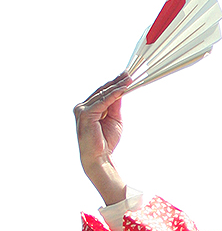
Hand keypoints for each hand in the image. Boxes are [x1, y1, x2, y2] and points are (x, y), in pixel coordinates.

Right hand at [73, 73, 131, 205]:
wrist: (99, 157)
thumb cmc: (106, 141)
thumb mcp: (114, 119)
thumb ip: (115, 105)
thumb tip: (122, 90)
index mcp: (88, 107)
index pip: (103, 92)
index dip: (116, 84)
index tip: (127, 76)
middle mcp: (82, 106)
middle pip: (103, 90)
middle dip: (117, 81)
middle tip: (130, 73)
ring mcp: (82, 109)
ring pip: (103, 94)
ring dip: (117, 86)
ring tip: (129, 78)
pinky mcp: (86, 114)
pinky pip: (103, 101)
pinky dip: (114, 94)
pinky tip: (123, 89)